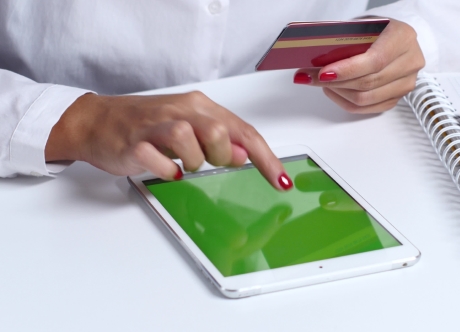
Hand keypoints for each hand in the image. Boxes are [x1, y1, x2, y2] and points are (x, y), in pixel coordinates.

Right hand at [45, 92, 292, 189]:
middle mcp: (181, 110)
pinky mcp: (134, 143)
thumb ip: (219, 140)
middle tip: (206, 162)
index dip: (266, 159)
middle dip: (220, 156)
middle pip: (220, 132)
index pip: (244, 132)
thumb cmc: (147, 126)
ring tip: (181, 164)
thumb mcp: (189, 129)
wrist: (96, 120)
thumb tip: (243, 155)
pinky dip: (167, 171)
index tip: (281, 181)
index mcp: (199, 106)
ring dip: (193, 162)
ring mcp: (156, 125)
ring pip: (190, 140)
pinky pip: (159, 160)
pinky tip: (166, 171)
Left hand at [293, 18, 424, 112]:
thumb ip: (344, 41)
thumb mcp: (362, 26)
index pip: (375, 60)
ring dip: (337, 92)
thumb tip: (315, 60)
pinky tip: (333, 90)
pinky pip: (367, 108)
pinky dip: (345, 101)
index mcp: (403, 37)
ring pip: (365, 98)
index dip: (347, 70)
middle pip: (368, 83)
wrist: (394, 37)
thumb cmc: (377, 30)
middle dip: (334, 82)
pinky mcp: (397, 98)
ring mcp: (406, 83)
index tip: (323, 73)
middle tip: (310, 77)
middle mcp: (410, 61)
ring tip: (319, 82)